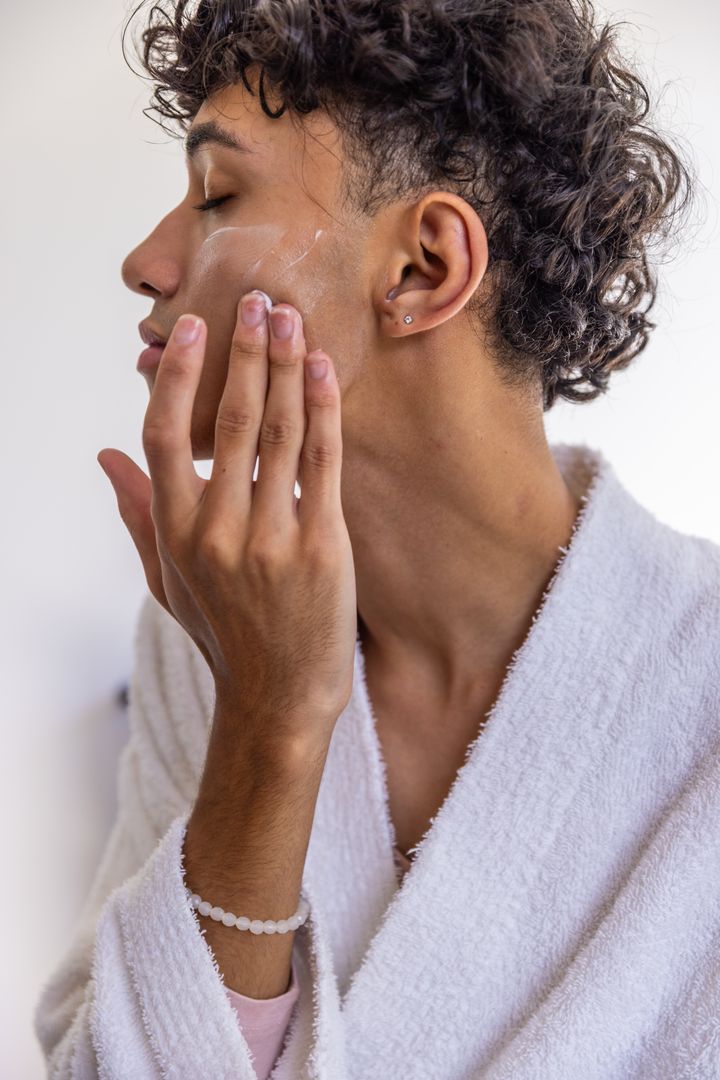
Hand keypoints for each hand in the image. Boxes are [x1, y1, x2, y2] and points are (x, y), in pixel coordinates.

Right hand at [97, 293, 357, 748]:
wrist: (279, 696)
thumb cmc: (222, 632)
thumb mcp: (166, 580)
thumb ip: (137, 514)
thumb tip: (104, 456)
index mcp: (175, 533)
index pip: (163, 438)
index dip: (179, 379)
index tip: (193, 332)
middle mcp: (217, 531)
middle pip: (227, 421)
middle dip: (245, 353)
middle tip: (258, 302)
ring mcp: (270, 538)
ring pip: (276, 433)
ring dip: (286, 368)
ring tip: (293, 321)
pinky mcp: (320, 547)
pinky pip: (321, 463)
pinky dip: (323, 412)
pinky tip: (326, 371)